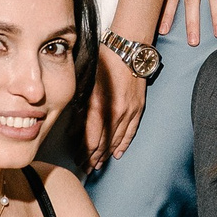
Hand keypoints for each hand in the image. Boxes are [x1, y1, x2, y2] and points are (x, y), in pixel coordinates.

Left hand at [86, 46, 148, 167]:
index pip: (92, 139)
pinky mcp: (138, 108)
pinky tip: (118, 153)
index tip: (80, 161)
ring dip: (107, 154)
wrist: (130, 48)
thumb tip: (77, 125)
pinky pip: (131, 132)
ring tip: (100, 163)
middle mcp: (116, 113)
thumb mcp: (87, 82)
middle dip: (94, 157)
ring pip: (117, 140)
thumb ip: (83, 106)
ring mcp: (129, 111)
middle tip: (87, 167)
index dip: (85, 153)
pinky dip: (123, 144)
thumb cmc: (105, 60)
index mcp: (99, 106)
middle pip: (104, 143)